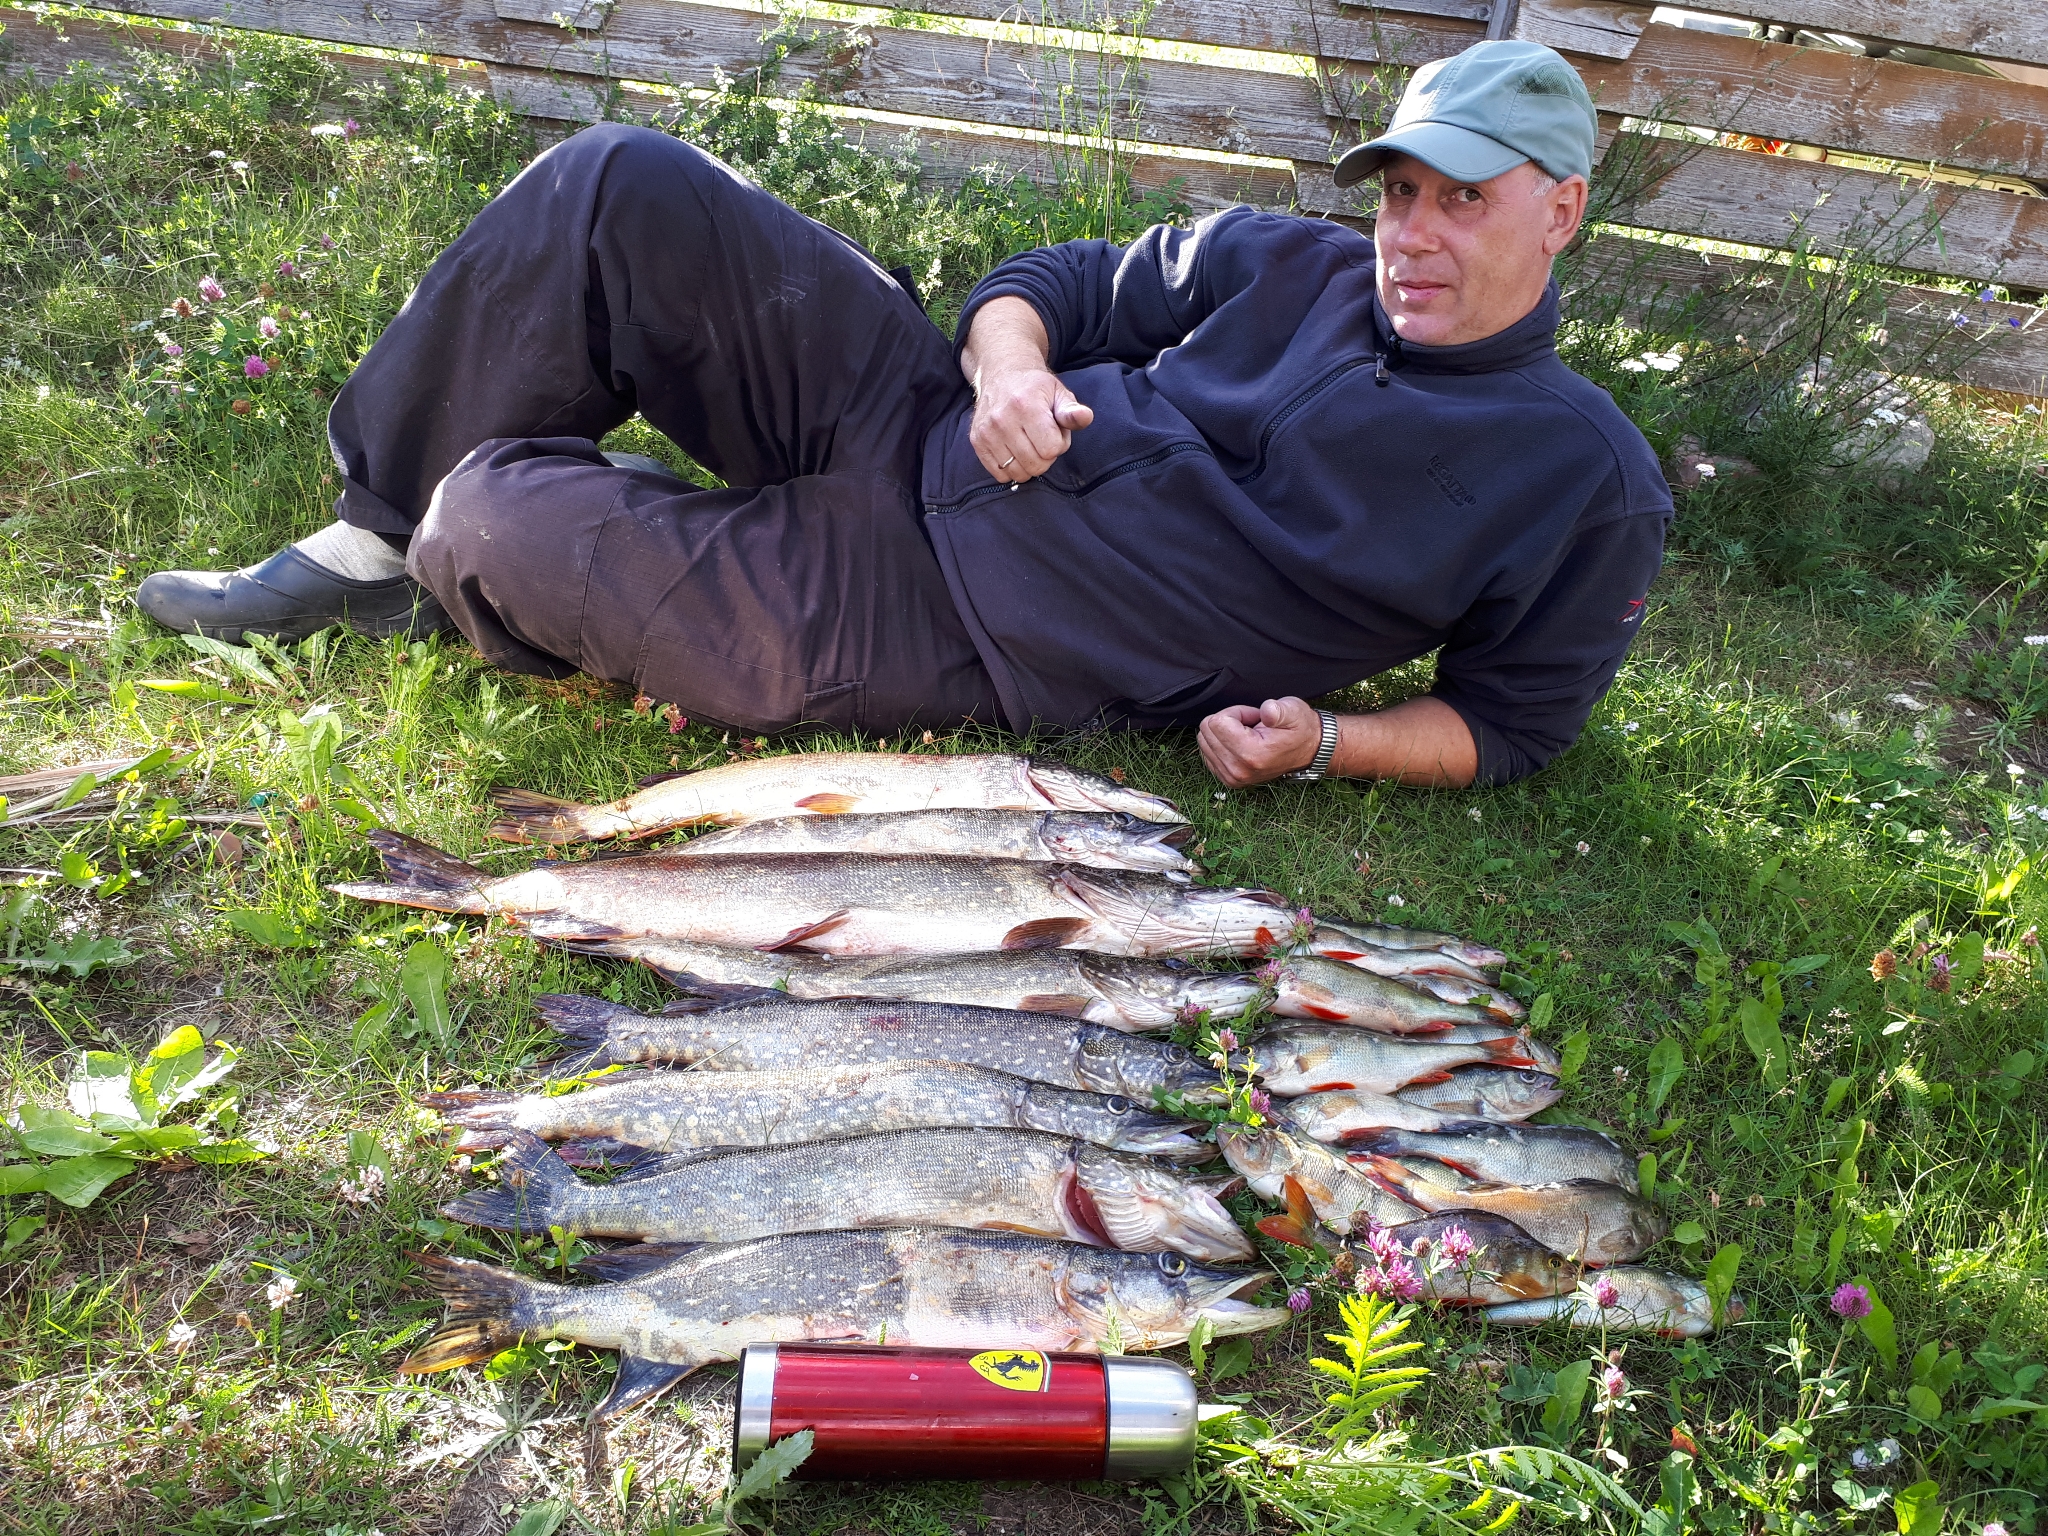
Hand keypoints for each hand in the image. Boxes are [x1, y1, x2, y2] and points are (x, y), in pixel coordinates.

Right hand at [969, 366, 1093, 482]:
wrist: (1002, 376)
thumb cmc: (1036, 388)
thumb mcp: (1059, 393)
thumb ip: (1072, 411)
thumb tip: (1085, 417)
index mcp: (1026, 405)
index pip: (1051, 449)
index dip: (1059, 443)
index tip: (1054, 430)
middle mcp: (1002, 419)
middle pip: (1036, 465)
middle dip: (1046, 455)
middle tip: (1042, 437)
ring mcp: (987, 432)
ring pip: (1018, 473)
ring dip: (1029, 464)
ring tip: (1028, 442)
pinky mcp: (977, 442)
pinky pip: (1000, 475)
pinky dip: (1011, 468)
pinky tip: (1014, 450)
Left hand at [1198, 697, 1323, 787]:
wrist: (1307, 750)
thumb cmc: (1299, 729)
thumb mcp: (1293, 711)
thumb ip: (1278, 710)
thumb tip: (1267, 711)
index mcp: (1252, 754)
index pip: (1217, 721)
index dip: (1236, 712)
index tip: (1254, 718)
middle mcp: (1238, 770)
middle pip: (1207, 730)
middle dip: (1227, 721)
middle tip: (1251, 726)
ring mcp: (1231, 777)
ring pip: (1203, 741)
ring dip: (1223, 733)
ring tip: (1248, 735)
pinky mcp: (1227, 779)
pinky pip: (1206, 753)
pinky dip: (1220, 744)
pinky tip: (1240, 744)